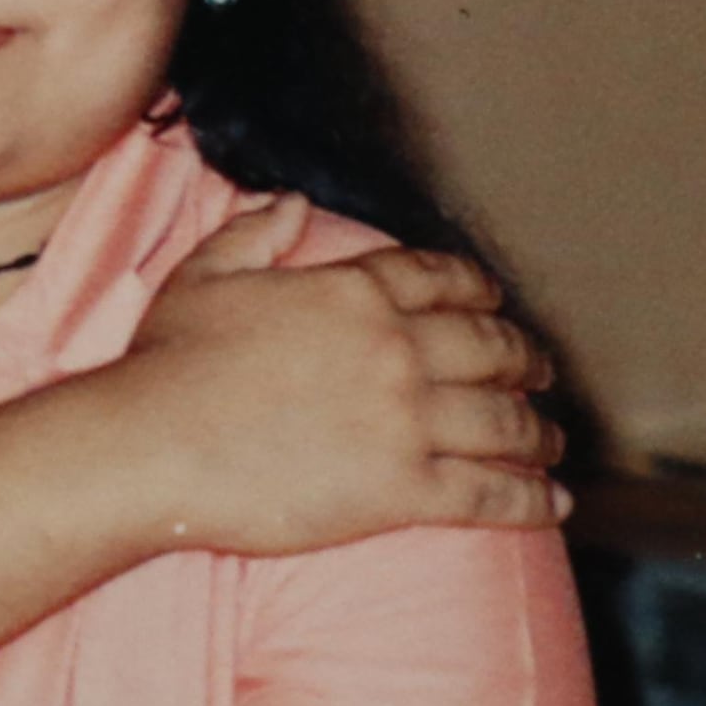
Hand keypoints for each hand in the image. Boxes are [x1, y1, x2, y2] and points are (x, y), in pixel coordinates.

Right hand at [88, 197, 563, 553]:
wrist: (151, 446)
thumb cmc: (166, 363)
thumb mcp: (204, 276)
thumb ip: (254, 232)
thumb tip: (291, 201)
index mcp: (353, 291)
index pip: (440, 279)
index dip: (478, 290)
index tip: (495, 302)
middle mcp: (395, 348)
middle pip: (488, 348)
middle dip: (524, 360)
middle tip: (539, 372)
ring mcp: (405, 420)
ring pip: (502, 421)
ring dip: (538, 432)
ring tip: (552, 443)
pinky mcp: (402, 489)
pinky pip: (488, 492)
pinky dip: (530, 498)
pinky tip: (553, 503)